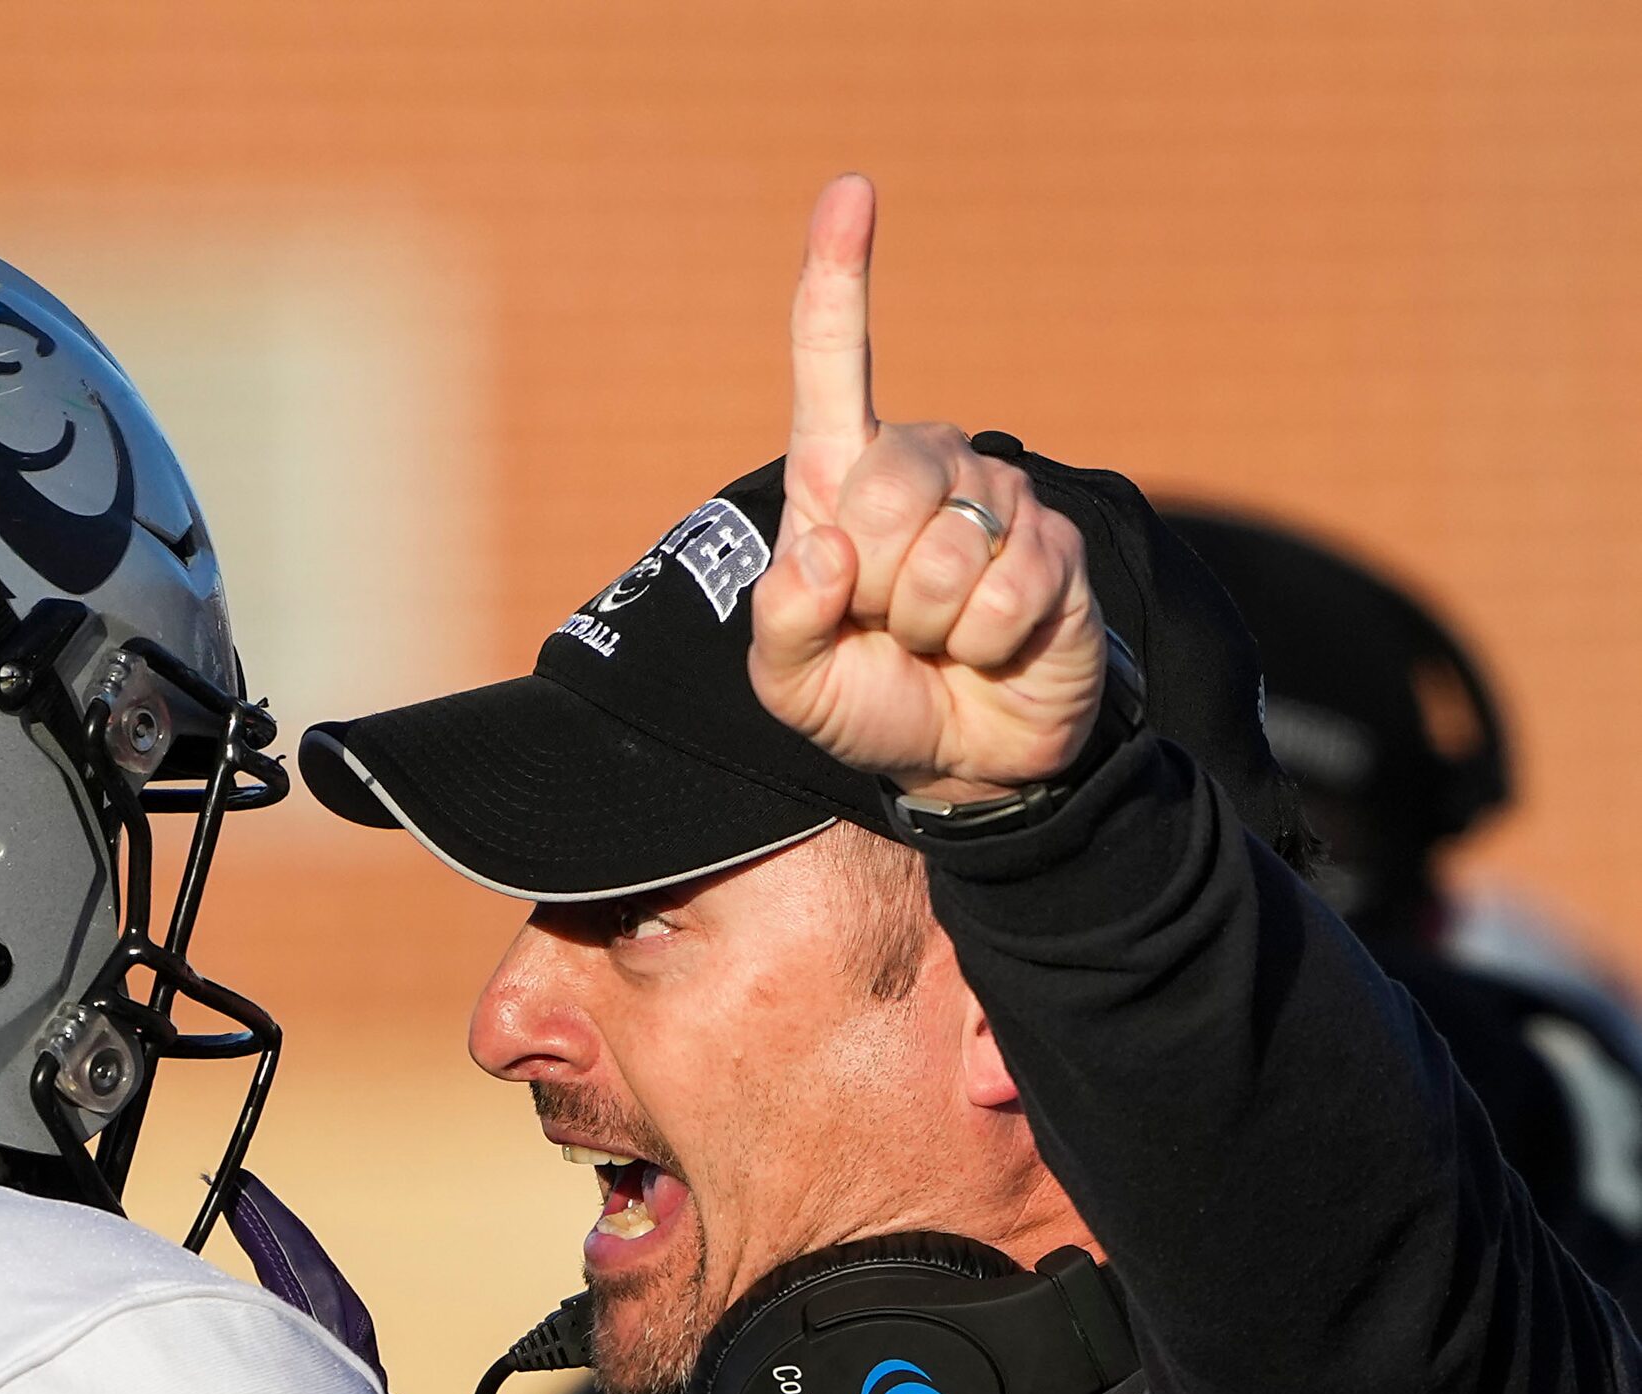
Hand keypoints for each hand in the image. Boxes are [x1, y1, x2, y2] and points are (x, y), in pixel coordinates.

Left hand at [746, 175, 1110, 800]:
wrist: (961, 757)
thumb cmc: (865, 695)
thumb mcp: (789, 679)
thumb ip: (781, 620)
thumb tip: (826, 551)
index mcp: (840, 476)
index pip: (832, 364)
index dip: (837, 277)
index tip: (851, 190)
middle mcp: (923, 465)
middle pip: (882, 488)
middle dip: (873, 586)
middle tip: (887, 624)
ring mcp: (996, 497)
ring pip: (942, 554)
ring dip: (929, 624)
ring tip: (937, 639)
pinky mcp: (1057, 547)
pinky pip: (1002, 596)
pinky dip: (982, 646)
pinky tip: (987, 649)